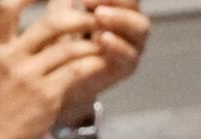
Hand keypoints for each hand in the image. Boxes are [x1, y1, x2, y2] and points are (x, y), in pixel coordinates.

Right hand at [0, 0, 103, 138]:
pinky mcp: (46, 96)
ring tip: (105, 41)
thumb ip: (10, 51)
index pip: (5, 6)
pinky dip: (92, 63)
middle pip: (49, 23)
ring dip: (91, 42)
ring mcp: (29, 77)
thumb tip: (28, 33)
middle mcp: (10, 58)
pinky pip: (76, 71)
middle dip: (77, 17)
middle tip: (94, 17)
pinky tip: (102, 62)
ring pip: (68, 47)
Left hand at [56, 0, 150, 124]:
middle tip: (93, 4)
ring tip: (98, 16)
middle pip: (136, 5)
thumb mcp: (62, 8)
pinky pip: (131, 54)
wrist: (59, 70)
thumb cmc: (61, 33)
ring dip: (121, 19)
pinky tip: (103, 38)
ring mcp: (132, 45)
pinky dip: (119, 45)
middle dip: (116, 2)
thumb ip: (69, 1)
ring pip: (141, 28)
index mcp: (117, 7)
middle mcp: (129, 23)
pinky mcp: (128, 66)